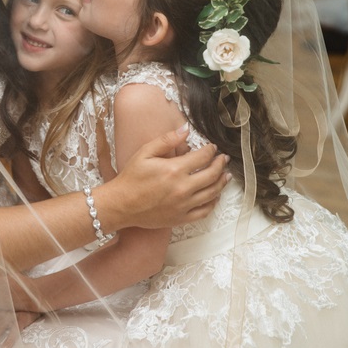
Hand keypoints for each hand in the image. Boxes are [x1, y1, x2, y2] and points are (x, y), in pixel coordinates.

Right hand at [104, 130, 229, 229]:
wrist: (121, 205)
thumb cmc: (131, 178)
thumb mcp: (145, 152)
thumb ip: (167, 140)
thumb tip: (185, 129)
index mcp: (174, 170)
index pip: (202, 157)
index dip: (210, 150)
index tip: (212, 148)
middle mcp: (182, 188)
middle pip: (212, 175)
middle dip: (220, 164)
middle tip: (223, 159)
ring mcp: (183, 205)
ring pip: (212, 193)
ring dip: (222, 183)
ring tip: (226, 175)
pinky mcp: (181, 218)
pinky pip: (204, 211)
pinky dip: (213, 202)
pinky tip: (215, 196)